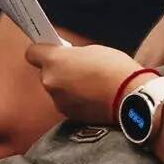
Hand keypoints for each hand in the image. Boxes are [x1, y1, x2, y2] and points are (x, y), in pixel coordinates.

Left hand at [26, 42, 141, 124]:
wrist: (131, 97)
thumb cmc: (115, 69)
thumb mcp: (93, 51)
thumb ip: (73, 55)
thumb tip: (67, 60)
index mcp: (54, 61)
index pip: (33, 53)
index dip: (42, 49)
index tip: (51, 48)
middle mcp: (50, 81)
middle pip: (47, 72)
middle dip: (59, 69)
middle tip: (79, 66)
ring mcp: (58, 100)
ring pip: (57, 88)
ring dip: (68, 85)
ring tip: (91, 83)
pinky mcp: (68, 115)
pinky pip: (67, 102)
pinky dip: (76, 99)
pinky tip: (94, 95)